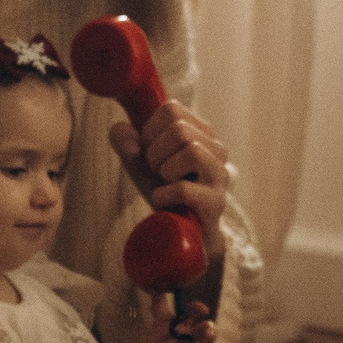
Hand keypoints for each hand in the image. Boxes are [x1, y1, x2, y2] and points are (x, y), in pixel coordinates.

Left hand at [107, 100, 228, 254]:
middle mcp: (217, 149)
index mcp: (201, 132)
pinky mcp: (216, 201)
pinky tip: (162, 200)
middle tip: (157, 172)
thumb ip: (125, 141)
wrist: (183, 232)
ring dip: (163, 169)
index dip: (150, 130)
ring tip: (164, 184)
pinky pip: (184, 188)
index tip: (150, 151)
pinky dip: (163, 194)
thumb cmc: (164, 190)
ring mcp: (220, 175)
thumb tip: (123, 134)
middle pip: (180, 129)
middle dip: (155, 152)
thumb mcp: (138, 162)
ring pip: (191, 150)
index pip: (172, 109)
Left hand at [148, 298, 214, 342]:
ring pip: (209, 340)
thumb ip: (158, 308)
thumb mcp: (154, 327)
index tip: (200, 308)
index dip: (198, 308)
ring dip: (211, 337)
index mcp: (182, 324)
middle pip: (205, 326)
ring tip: (207, 336)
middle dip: (207, 325)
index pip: (194, 312)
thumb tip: (158, 288)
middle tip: (205, 325)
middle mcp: (191, 335)